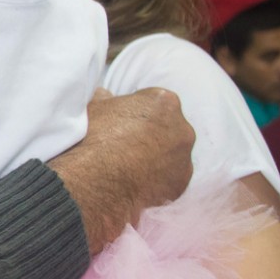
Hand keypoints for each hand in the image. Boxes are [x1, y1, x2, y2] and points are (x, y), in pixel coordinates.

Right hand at [49, 87, 193, 255]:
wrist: (96, 178)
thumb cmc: (95, 137)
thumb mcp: (94, 106)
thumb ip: (106, 97)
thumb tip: (105, 94)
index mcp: (164, 102)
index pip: (154, 102)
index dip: (137, 112)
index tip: (123, 122)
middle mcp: (183, 128)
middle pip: (169, 127)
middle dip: (153, 133)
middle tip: (128, 144)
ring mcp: (184, 158)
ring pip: (172, 154)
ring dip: (157, 157)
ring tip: (131, 165)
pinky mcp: (180, 183)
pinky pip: (170, 178)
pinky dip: (157, 179)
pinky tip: (136, 181)